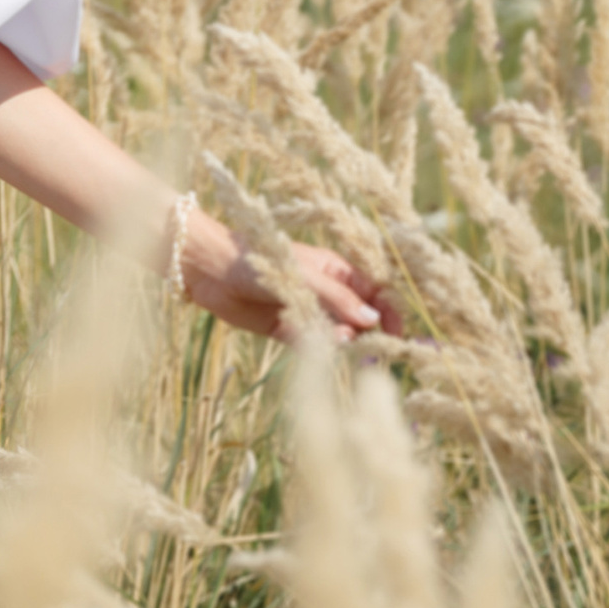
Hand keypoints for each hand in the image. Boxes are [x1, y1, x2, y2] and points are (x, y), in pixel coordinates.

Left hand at [180, 214, 398, 341]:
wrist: (211, 269)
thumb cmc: (260, 257)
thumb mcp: (305, 274)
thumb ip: (337, 298)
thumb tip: (372, 320)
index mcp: (337, 271)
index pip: (376, 293)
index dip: (389, 313)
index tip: (397, 335)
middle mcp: (327, 292)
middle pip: (360, 318)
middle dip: (369, 335)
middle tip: (371, 350)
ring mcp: (308, 311)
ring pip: (338, 334)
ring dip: (343, 342)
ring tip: (338, 341)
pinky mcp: (287, 329)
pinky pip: (312, 344)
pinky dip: (317, 348)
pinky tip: (314, 343)